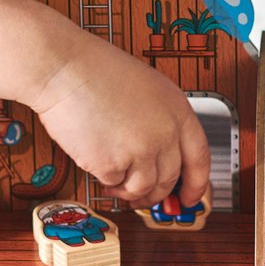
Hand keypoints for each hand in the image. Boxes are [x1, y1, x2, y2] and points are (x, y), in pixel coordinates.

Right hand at [31, 36, 210, 209]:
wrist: (65, 68)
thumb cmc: (96, 71)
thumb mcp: (148, 89)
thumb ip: (161, 121)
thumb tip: (162, 154)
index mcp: (178, 111)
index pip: (199, 158)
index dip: (197, 184)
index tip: (191, 197)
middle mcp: (164, 133)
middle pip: (170, 179)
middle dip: (155, 193)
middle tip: (143, 196)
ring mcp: (140, 151)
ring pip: (143, 189)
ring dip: (128, 191)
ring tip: (115, 181)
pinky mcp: (112, 164)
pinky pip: (114, 182)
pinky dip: (105, 178)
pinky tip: (98, 163)